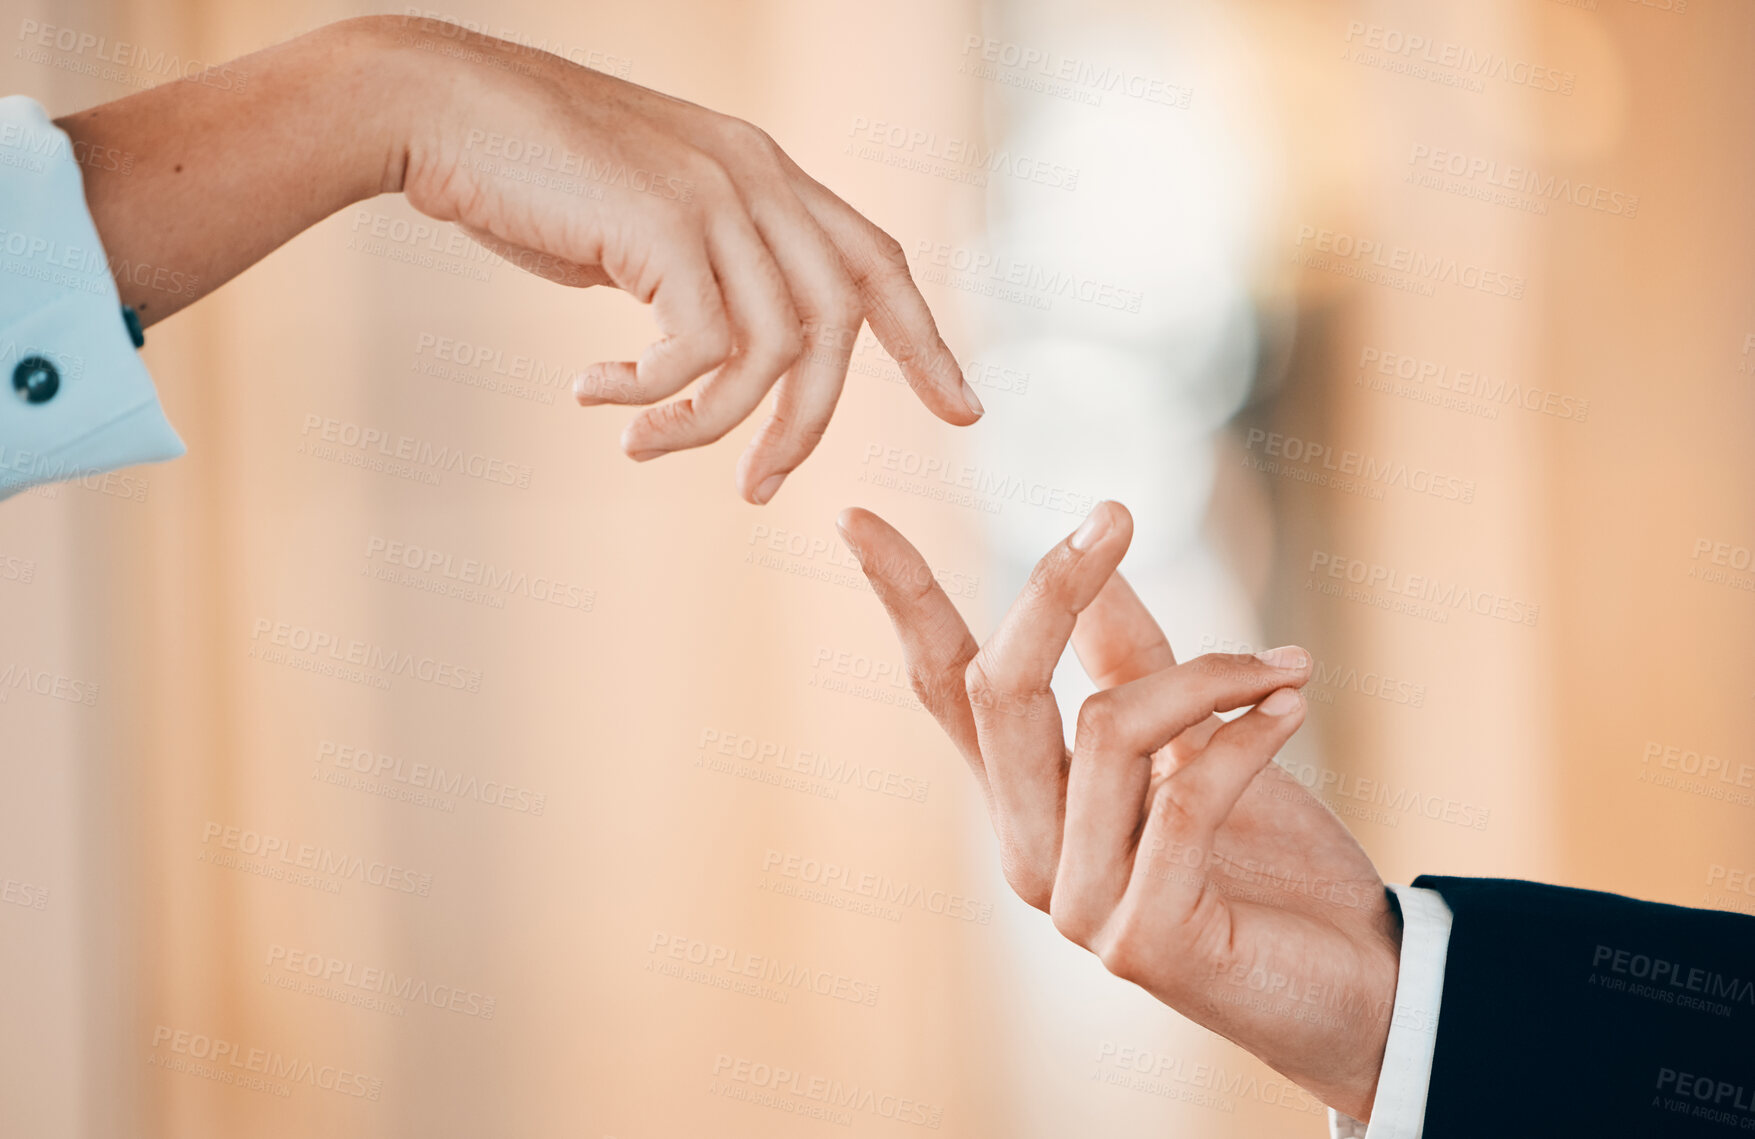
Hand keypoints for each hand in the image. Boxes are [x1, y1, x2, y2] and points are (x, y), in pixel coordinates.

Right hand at [377, 16, 979, 502]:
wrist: (437, 109)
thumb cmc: (526, 174)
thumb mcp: (641, 225)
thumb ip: (698, 274)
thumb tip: (714, 357)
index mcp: (763, 172)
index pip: (876, 261)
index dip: (925, 341)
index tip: (963, 411)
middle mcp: (757, 175)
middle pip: (842, 319)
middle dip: (815, 420)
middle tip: (762, 488)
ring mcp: (716, 194)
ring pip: (775, 349)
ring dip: (716, 424)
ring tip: (645, 448)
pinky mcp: (665, 224)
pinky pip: (697, 350)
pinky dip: (653, 395)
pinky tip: (593, 393)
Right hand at [837, 501, 1401, 1120]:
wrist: (1361, 980)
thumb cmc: (1271, 862)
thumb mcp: (1196, 742)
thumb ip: (1137, 664)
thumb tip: (1095, 567)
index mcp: (1030, 798)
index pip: (945, 687)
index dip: (902, 599)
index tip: (854, 515)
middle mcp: (1030, 850)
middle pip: (1000, 691)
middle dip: (1051, 589)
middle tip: (1116, 514)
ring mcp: (1075, 903)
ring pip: (1108, 731)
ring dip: (1212, 679)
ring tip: (1287, 665)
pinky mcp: (1141, 941)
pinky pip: (1183, 798)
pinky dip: (1247, 736)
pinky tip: (1294, 706)